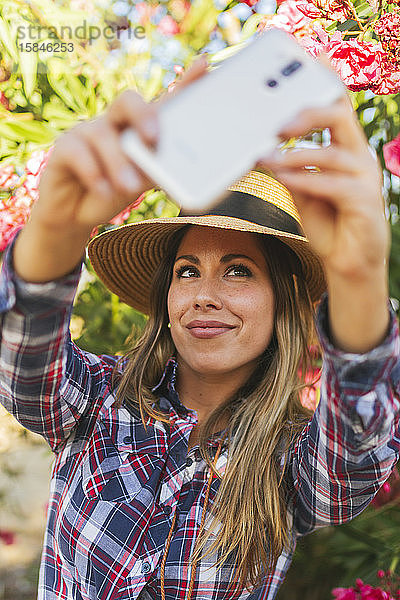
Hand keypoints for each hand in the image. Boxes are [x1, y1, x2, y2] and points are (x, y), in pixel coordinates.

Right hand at [33, 54, 208, 234]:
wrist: (75, 215)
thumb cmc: (113, 193)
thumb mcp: (141, 183)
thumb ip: (159, 173)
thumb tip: (182, 174)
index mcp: (138, 130)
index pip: (162, 102)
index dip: (184, 83)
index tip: (204, 65)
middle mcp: (114, 124)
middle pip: (128, 101)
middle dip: (143, 115)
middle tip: (153, 139)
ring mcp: (87, 132)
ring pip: (103, 134)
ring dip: (118, 162)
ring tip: (128, 187)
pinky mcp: (64, 148)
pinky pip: (78, 152)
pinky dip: (93, 173)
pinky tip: (103, 190)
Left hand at [255, 94, 390, 283]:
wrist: (347, 263)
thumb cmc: (329, 223)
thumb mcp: (303, 190)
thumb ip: (291, 168)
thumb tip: (265, 150)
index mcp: (346, 149)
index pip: (337, 108)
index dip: (323, 83)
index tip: (302, 66)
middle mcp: (359, 158)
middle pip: (339, 117)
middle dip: (306, 114)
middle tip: (276, 123)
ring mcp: (365, 178)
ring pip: (333, 152)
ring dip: (296, 154)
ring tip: (268, 158)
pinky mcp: (364, 201)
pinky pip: (333, 183)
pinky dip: (306, 179)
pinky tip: (284, 178)